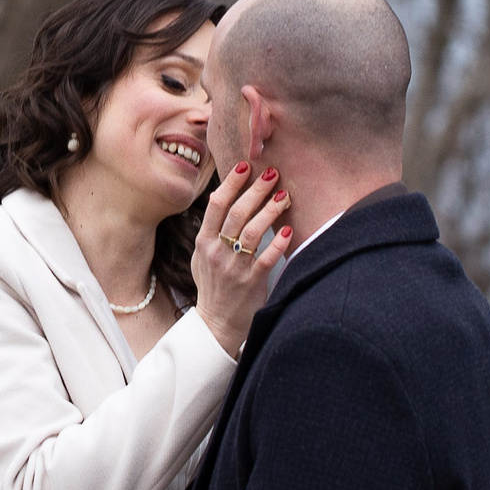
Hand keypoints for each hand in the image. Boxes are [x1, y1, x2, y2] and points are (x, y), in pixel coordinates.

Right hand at [191, 162, 290, 355]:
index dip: (231, 183)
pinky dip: (278, 244)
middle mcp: (216, 252)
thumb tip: (225, 200)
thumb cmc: (213, 286)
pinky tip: (288, 231)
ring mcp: (233, 267)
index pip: (216, 205)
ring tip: (284, 197)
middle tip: (272, 174)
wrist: (216, 323)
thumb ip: (212, 231)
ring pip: (252, 232)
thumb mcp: (202, 256)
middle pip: (237, 213)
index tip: (245, 166)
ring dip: (270, 211)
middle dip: (256, 190)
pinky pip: (266, 258)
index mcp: (203, 242)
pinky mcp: (250, 282)